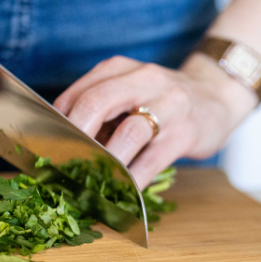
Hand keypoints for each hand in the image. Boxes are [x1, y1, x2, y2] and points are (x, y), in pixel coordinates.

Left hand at [53, 54, 257, 187]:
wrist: (217, 97)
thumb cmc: (161, 102)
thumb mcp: (128, 92)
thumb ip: (98, 112)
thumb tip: (60, 147)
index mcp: (120, 69)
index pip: (78, 93)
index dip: (56, 123)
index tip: (43, 150)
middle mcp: (143, 79)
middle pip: (97, 103)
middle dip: (74, 137)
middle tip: (60, 165)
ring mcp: (169, 104)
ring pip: (129, 132)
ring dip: (105, 161)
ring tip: (89, 182)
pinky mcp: (186, 131)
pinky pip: (154, 159)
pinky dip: (134, 179)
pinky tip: (122, 192)